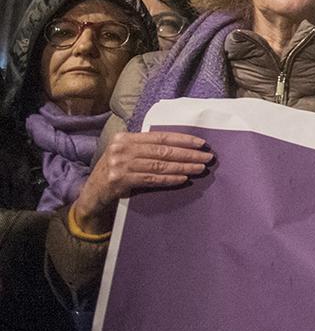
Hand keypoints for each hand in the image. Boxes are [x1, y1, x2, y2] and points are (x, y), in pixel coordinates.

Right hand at [71, 130, 212, 233]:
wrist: (91, 194)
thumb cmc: (115, 172)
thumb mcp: (126, 155)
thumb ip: (146, 149)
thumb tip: (181, 147)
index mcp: (125, 138)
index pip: (160, 136)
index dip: (183, 139)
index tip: (202, 143)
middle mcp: (121, 148)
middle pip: (162, 150)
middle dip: (188, 154)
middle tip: (208, 157)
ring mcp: (119, 164)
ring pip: (159, 165)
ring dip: (183, 167)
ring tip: (200, 168)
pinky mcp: (119, 180)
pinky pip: (151, 179)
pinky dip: (170, 179)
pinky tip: (184, 179)